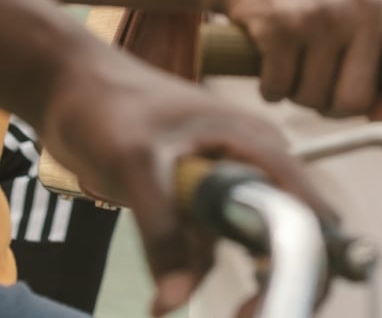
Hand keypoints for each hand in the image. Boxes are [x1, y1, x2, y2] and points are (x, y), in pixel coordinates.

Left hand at [40, 43, 334, 317]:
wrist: (71, 87)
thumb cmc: (110, 107)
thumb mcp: (138, 166)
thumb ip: (163, 233)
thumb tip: (178, 301)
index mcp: (257, 145)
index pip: (309, 210)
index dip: (309, 263)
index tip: (277, 304)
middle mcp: (252, 165)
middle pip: (287, 235)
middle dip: (271, 283)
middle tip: (240, 316)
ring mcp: (224, 183)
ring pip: (243, 248)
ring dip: (221, 282)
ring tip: (169, 303)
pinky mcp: (195, 199)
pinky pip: (208, 246)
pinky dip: (190, 272)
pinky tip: (160, 299)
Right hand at [209, 0, 381, 147]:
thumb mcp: (361, 21)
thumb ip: (381, 68)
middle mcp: (363, 7)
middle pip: (355, 100)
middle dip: (332, 102)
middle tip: (319, 74)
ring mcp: (323, 15)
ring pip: (314, 99)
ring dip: (299, 92)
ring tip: (296, 56)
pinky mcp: (282, 24)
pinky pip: (279, 89)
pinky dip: (272, 87)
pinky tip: (272, 57)